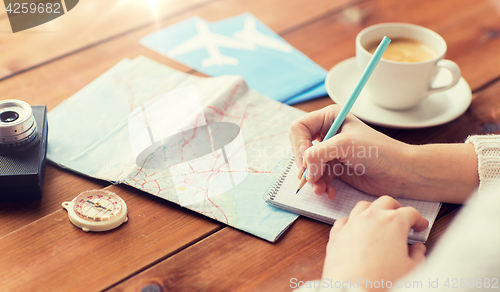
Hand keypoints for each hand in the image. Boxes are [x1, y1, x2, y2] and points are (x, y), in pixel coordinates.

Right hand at [290, 104, 410, 199]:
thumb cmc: (379, 151)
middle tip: (311, 179)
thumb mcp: (345, 145)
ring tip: (322, 189)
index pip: (299, 128)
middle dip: (305, 166)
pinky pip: (317, 178)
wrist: (400, 173)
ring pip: (307, 166)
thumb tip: (305, 170)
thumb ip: (318, 154)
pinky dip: (321, 186)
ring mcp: (330, 152)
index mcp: (329, 118)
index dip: (298, 144)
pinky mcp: (334, 168)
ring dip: (313, 180)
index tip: (306, 160)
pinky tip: (330, 192)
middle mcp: (327, 133)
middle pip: (300, 149)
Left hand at [322, 196, 428, 291]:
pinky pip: (344, 220)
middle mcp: (371, 217)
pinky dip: (352, 222)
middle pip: (386, 202)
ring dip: (373, 210)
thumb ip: (418, 255)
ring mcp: (352, 223)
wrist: (353, 290)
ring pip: (363, 206)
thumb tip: (417, 248)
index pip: (410, 212)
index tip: (420, 226)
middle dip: (397, 208)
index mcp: (393, 222)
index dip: (418, 219)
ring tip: (379, 220)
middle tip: (402, 219)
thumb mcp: (412, 269)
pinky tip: (357, 229)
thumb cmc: (382, 280)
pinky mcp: (337, 234)